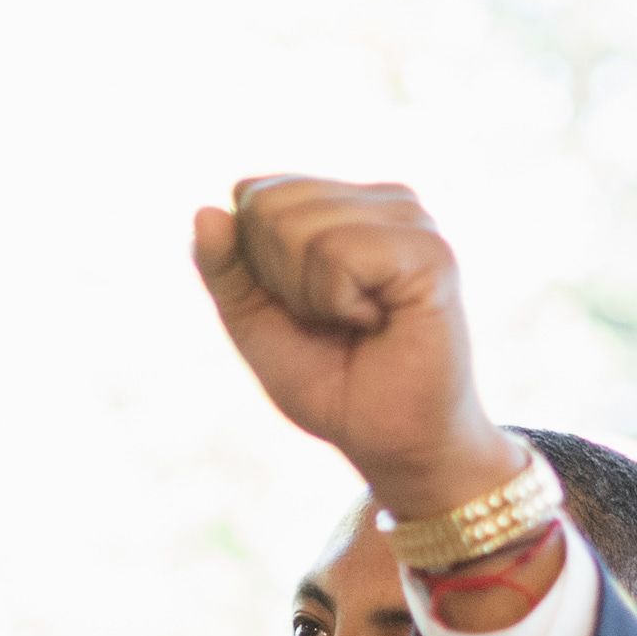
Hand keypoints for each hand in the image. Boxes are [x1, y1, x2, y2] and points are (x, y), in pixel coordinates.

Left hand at [188, 176, 518, 523]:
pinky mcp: (430, 252)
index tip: (302, 306)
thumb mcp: (254, 320)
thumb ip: (223, 267)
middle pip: (270, 205)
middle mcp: (381, 200)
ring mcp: (411, 220)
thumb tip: (206, 209)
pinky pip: (338, 254)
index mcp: (343, 203)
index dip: (255, 263)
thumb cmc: (330, 380)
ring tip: (358, 322)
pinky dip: (339, 303)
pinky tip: (377, 321)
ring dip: (311, 297)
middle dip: (279, 279)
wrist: (391, 443)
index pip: (253, 193)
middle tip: (332, 319)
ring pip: (300, 228)